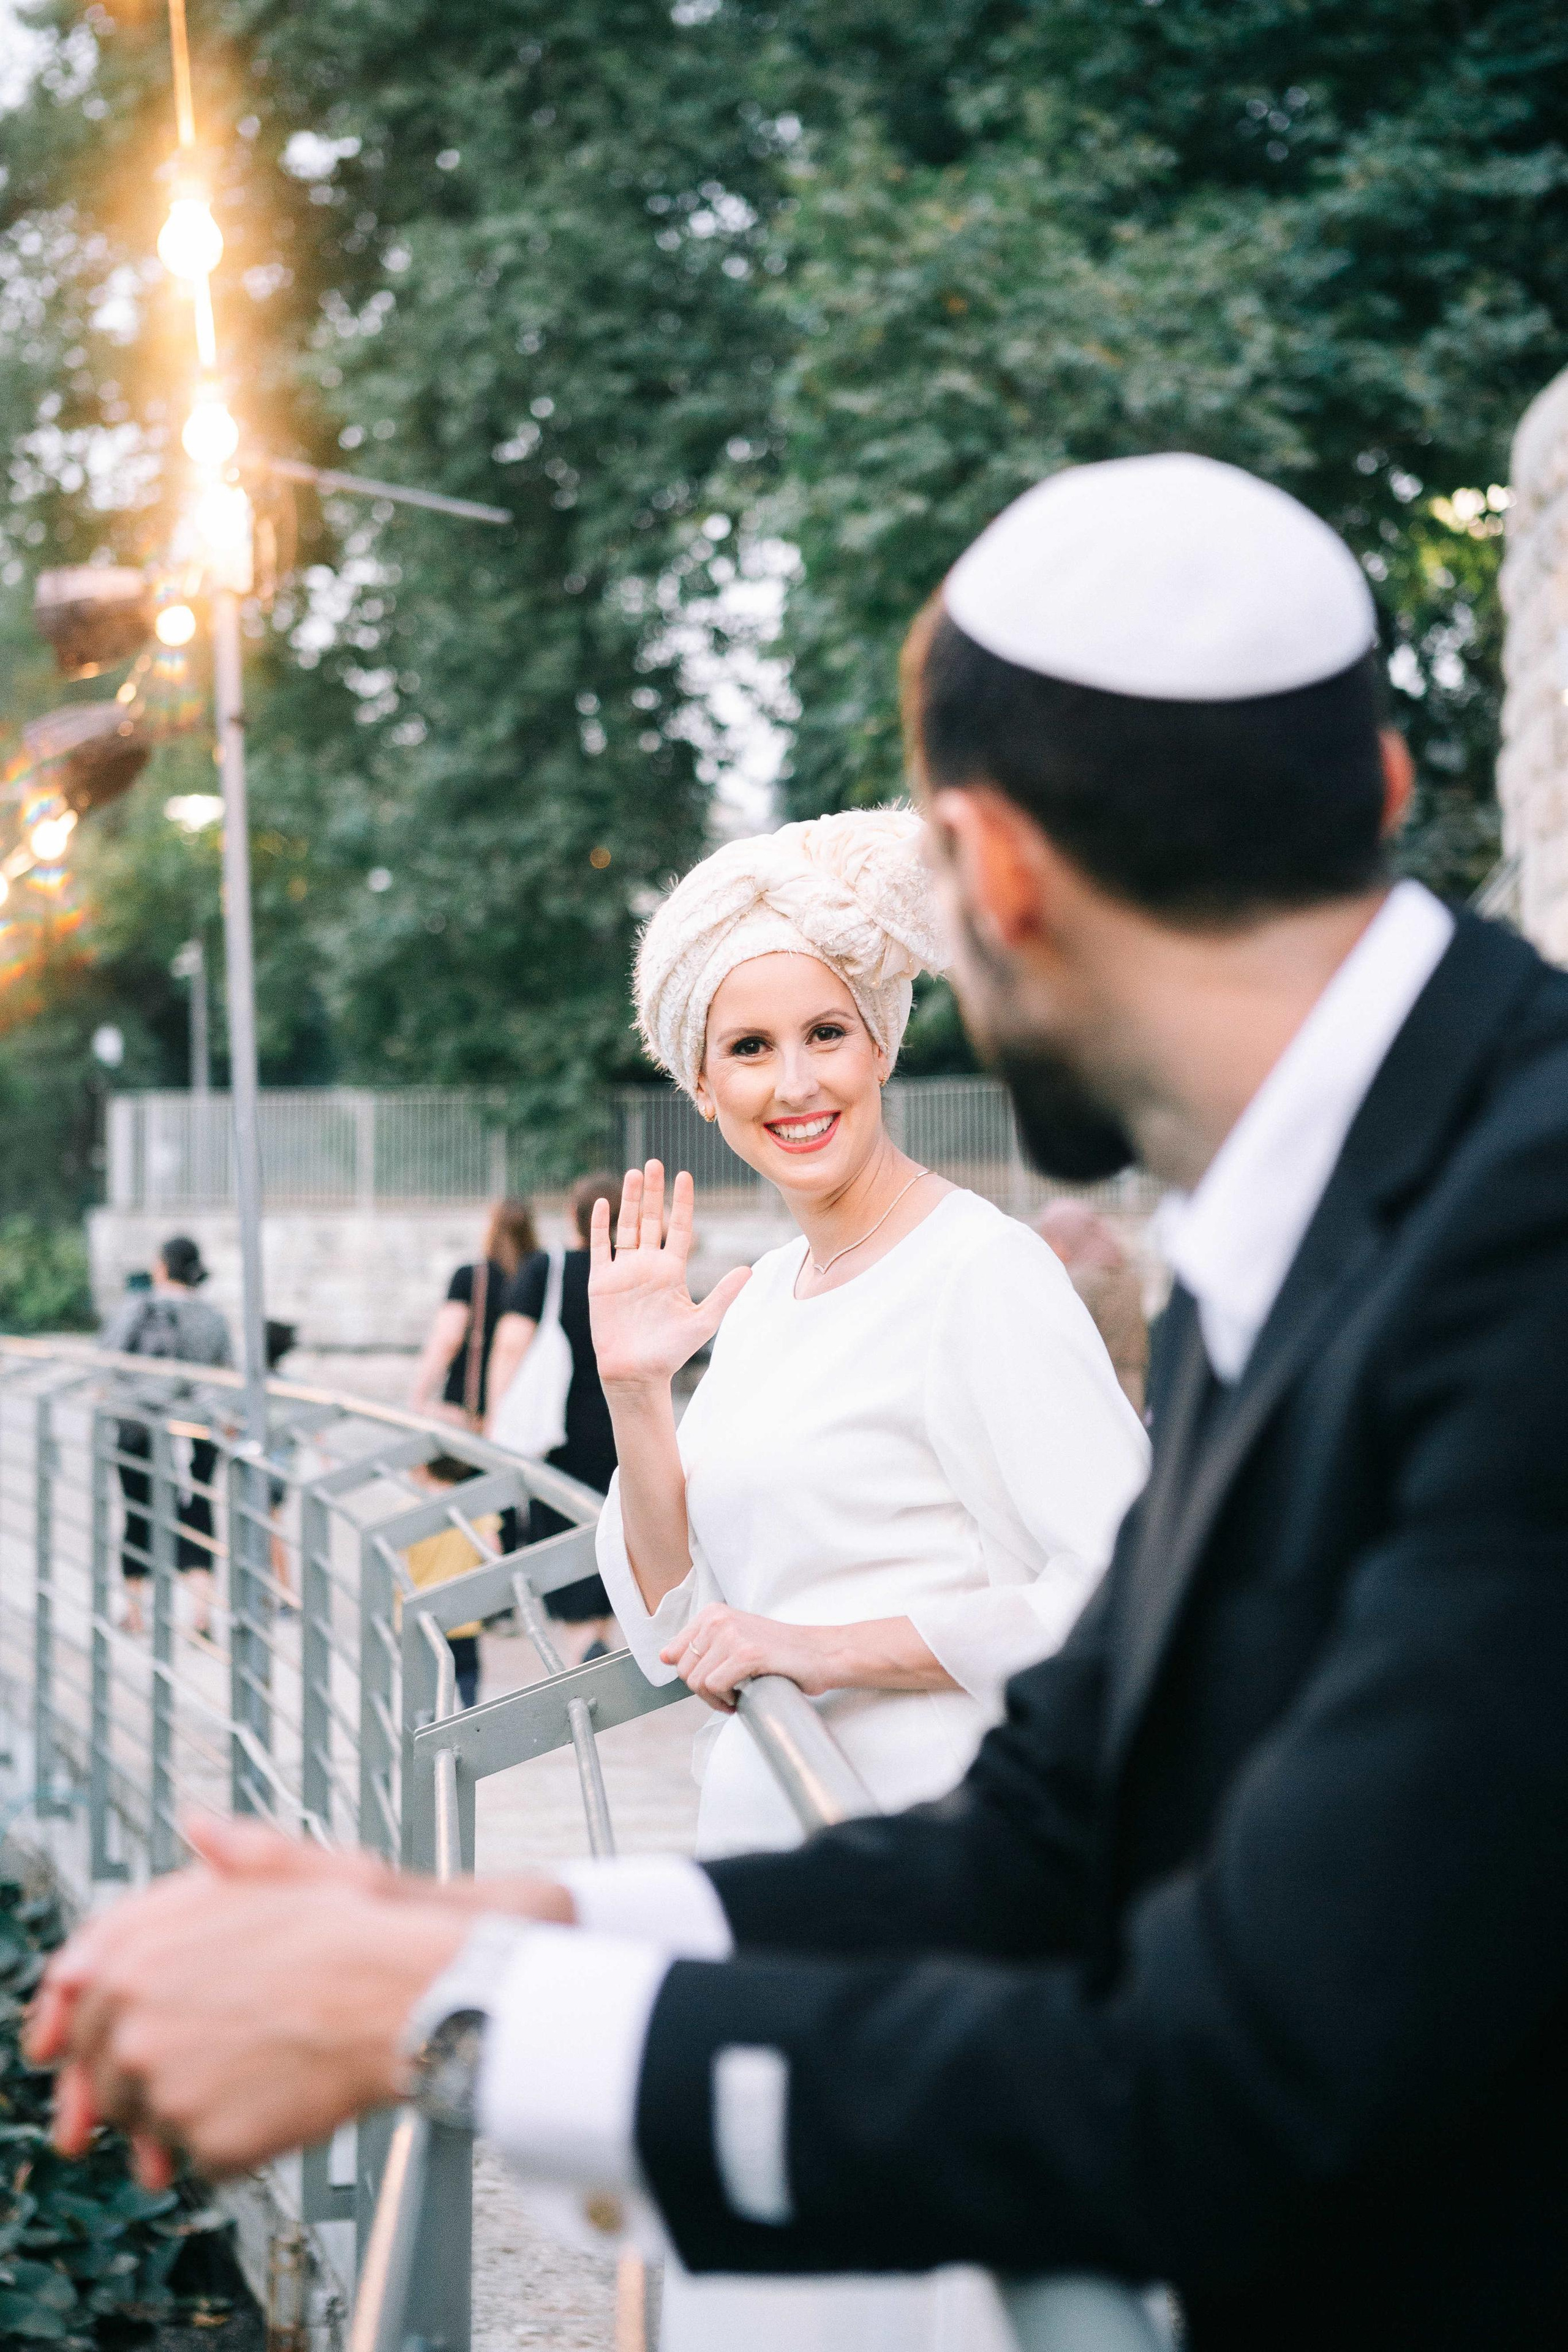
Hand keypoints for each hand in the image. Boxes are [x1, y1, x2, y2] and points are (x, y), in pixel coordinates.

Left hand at [25, 1819, 580, 2183]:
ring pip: (142, 2120)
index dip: (64, 2018)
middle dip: (124, 2076)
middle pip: (97, 2067)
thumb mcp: (292, 1866)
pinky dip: (221, 2141)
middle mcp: (137, 2022)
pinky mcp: (206, 2144)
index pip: (72, 1993)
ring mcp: (167, 2089)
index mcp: (140, 1950)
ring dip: (174, 2113)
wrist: (414, 1997)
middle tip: (171, 2075)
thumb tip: (199, 1825)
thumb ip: (229, 1855)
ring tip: (240, 2081)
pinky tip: (266, 2103)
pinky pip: (194, 2157)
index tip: (57, 2042)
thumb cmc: (361, 1933)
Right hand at [588, 1162, 749, 1389]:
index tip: (685, 1176)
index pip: (679, 1228)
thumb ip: (723, 1293)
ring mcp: (624, 1271)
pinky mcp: (601, 1281)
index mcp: (672, 1271)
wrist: (636, 1374)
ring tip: (633, 1174)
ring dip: (629, 1200)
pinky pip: (600, 1247)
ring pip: (627, 1226)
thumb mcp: (703, 1321)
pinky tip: (603, 1203)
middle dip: (653, 1192)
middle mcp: (648, 1265)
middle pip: (651, 1219)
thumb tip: (749, 1269)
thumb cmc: (670, 1352)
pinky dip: (600, 1225)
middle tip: (655, 1162)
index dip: (681, 1203)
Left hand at [661, 1604, 843, 1710]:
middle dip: (705, 1691)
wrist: (820, 1654)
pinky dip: (727, 1700)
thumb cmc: (778, 1652)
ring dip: (717, 1698)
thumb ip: (700, 1645)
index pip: (675, 1655)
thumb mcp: (734, 1638)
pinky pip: (715, 1686)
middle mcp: (719, 1619)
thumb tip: (664, 1656)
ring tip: (740, 1693)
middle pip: (684, 1672)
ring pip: (697, 1683)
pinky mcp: (747, 1653)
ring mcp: (733, 1634)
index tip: (717, 1678)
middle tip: (731, 1692)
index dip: (694, 1675)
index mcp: (712, 1613)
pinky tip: (745, 1696)